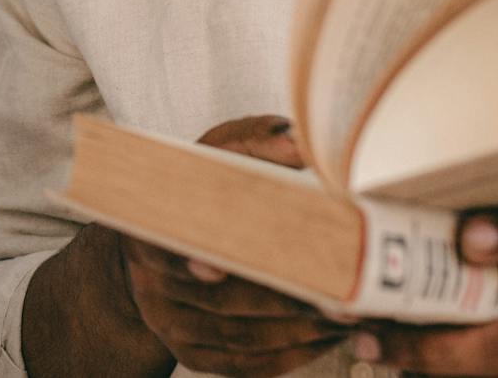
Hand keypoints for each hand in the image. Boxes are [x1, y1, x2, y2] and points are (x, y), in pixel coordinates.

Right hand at [119, 115, 351, 377]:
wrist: (156, 246)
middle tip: (340, 297)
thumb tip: (299, 143)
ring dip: (298, 332)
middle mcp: (150, 284)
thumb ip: (252, 143)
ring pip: (239, 337)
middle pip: (220, 301)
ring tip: (349, 317)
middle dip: (285, 301)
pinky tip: (325, 338)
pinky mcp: (192, 354)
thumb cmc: (195, 190)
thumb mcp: (212, 155)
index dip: (195, 260)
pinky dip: (290, 356)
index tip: (224, 267)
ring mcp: (170, 324)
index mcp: (148, 229)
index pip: (167, 250)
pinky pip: (244, 364)